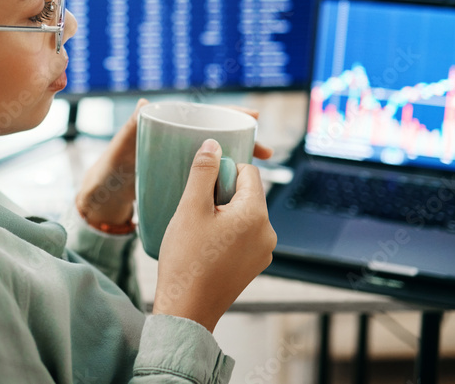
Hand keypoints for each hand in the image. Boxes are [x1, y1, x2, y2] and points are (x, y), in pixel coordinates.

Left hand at [75, 101, 274, 227]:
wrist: (101, 203)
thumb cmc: (108, 172)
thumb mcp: (120, 150)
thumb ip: (129, 130)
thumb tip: (144, 105)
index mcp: (167, 127)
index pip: (204, 116)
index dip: (230, 115)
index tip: (253, 117)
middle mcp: (177, 142)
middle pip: (217, 137)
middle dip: (243, 141)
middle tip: (265, 153)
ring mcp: (181, 164)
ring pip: (216, 159)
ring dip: (238, 163)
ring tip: (257, 173)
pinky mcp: (182, 184)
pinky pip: (209, 179)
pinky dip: (226, 182)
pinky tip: (239, 193)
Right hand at [151, 139, 276, 332]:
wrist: (187, 310)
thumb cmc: (186, 259)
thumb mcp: (190, 208)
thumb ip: (203, 172)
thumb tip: (213, 144)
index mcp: (256, 215)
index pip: (249, 173)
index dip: (224, 172)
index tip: (202, 187)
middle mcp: (268, 233)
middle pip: (248, 194)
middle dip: (223, 194)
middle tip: (197, 211)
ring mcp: (264, 252)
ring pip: (245, 215)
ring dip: (224, 214)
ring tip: (199, 231)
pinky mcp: (255, 266)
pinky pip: (244, 236)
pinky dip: (227, 233)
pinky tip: (205, 246)